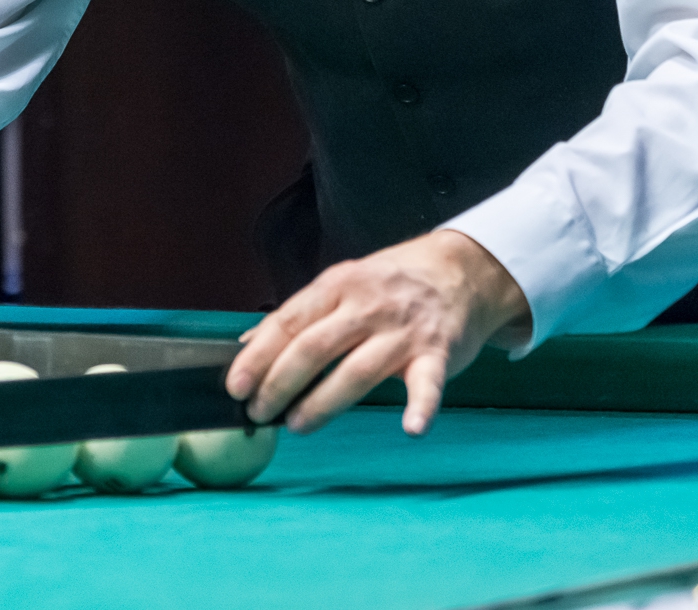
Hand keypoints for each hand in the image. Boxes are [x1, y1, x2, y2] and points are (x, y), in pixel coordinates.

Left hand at [225, 229, 526, 436]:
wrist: (462, 269)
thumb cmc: (393, 283)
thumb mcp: (343, 284)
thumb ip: (300, 315)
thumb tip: (247, 344)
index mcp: (339, 284)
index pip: (290, 321)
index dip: (258, 356)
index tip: (235, 386)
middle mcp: (369, 304)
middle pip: (315, 346)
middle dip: (281, 382)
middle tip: (259, 412)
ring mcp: (404, 329)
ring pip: (358, 369)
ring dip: (324, 401)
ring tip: (299, 425)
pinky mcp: (438, 352)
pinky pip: (428, 382)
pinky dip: (422, 405)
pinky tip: (411, 428)